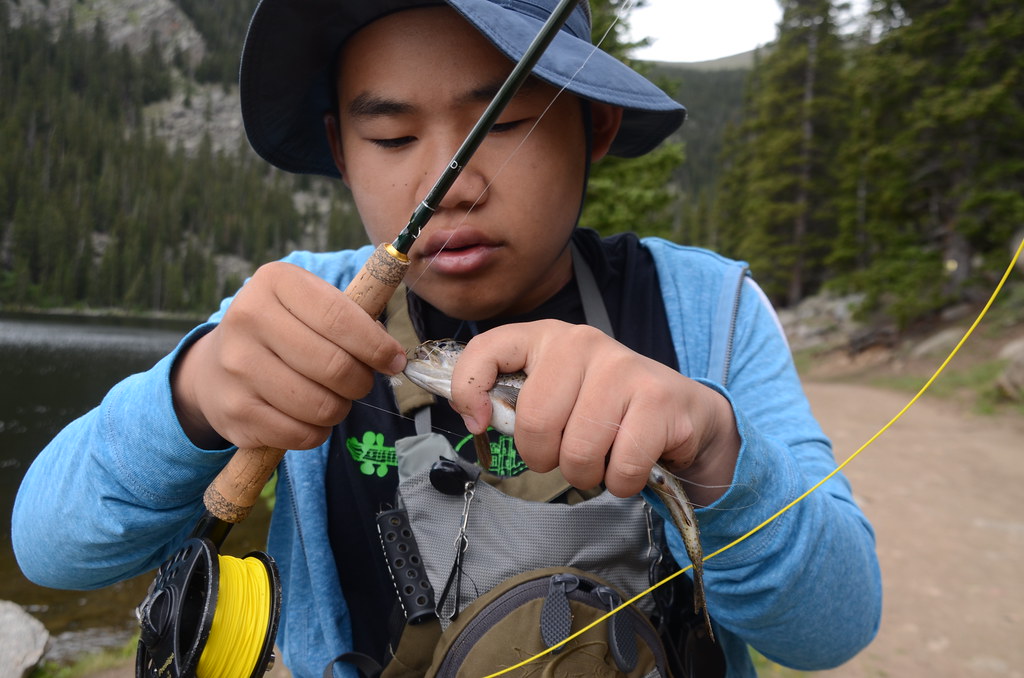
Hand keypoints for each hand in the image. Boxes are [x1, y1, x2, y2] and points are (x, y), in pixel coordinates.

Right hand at [171, 262, 406, 449]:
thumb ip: (353, 318)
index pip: (340, 317)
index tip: (395, 361)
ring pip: (320, 405)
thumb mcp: (310, 304)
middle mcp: (247, 319)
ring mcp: (237, 367)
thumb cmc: (284, 331)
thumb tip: (393, 356)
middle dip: (361, 381)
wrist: (215, 367)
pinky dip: (318, 432)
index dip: (376, 345)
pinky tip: (311, 418)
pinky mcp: (235, 412)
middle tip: (360, 382)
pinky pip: (301, 434)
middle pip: (334, 366)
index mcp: (275, 282)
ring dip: (340, 408)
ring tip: (334, 398)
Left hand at [449, 320, 739, 502]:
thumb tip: (477, 419)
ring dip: (587, 474)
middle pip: (534, 422)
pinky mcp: (658, 399)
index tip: (480, 424)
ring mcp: (623, 367)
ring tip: (603, 456)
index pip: (488, 349)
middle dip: (545, 457)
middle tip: (566, 453)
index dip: (470, 391)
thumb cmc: (607, 410)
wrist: (687, 414)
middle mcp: (582, 342)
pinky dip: (622, 482)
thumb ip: (513, 401)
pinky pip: (620, 468)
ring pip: (578, 452)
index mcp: (547, 337)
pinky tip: (632, 462)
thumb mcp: (555, 395)